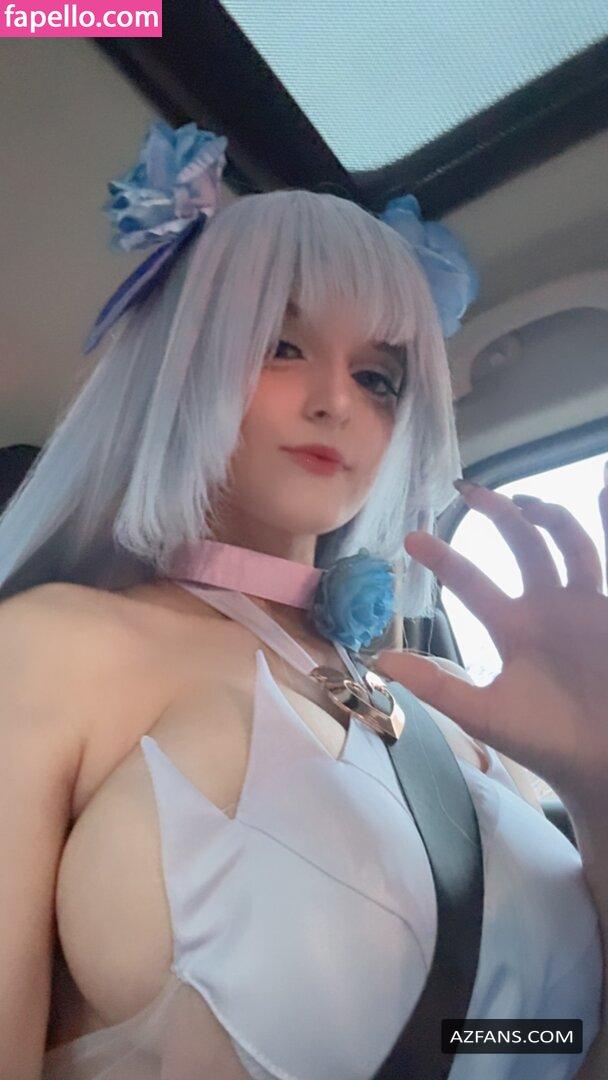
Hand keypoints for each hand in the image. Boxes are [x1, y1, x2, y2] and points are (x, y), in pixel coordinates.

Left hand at [373, 471, 607, 813]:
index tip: (410, 539)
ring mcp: (580, 604)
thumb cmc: (542, 740)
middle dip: (496, 515)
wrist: (598, 760)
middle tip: (466, 490)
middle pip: (519, 545)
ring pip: (564, 544)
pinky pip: (600, 558)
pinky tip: (603, 490)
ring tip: (526, 501)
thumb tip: (380, 661)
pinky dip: (605, 521)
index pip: (471, 582)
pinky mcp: (607, 609)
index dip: (443, 558)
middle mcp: (543, 607)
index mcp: (510, 627)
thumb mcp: (481, 712)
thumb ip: (435, 686)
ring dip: (548, 516)